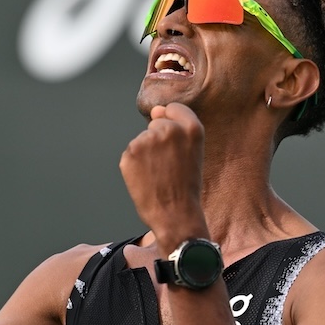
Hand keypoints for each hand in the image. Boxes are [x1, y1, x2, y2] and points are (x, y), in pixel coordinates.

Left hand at [119, 103, 206, 244]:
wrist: (175, 216)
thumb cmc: (186, 188)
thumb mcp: (193, 153)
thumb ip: (176, 127)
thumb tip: (154, 110)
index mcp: (192, 129)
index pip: (174, 109)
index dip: (172, 124)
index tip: (173, 142)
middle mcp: (169, 129)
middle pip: (155, 125)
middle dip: (158, 142)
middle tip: (168, 167)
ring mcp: (148, 140)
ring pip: (142, 140)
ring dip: (146, 154)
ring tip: (158, 176)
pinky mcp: (130, 152)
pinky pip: (130, 154)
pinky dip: (134, 165)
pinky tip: (146, 180)